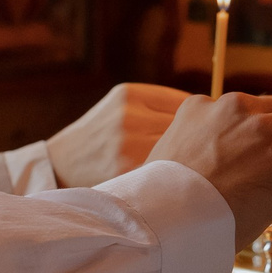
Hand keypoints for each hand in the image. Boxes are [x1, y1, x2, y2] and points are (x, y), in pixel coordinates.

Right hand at [47, 83, 191, 187]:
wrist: (63, 162)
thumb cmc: (102, 133)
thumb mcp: (121, 106)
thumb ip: (157, 105)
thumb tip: (208, 112)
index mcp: (130, 94)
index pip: (184, 102)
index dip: (199, 119)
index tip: (205, 129)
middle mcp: (129, 116)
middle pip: (185, 127)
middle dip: (195, 139)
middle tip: (200, 151)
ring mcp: (128, 145)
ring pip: (178, 150)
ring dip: (187, 158)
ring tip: (185, 166)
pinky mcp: (128, 170)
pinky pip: (164, 170)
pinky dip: (170, 174)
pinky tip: (168, 178)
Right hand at [149, 91, 271, 244]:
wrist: (161, 224)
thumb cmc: (163, 208)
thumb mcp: (171, 163)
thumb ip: (199, 154)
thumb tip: (229, 173)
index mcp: (200, 108)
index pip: (251, 111)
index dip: (263, 141)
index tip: (258, 172)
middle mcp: (233, 108)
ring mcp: (261, 129)